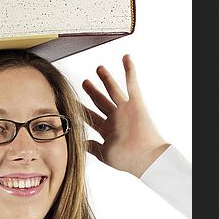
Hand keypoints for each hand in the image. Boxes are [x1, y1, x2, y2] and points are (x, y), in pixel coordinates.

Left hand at [81, 54, 169, 176]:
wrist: (146, 158)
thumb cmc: (127, 160)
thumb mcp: (104, 155)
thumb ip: (92, 147)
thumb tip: (79, 143)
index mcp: (107, 130)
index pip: (91, 118)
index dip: (81, 110)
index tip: (72, 103)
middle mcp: (115, 118)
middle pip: (100, 102)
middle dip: (92, 92)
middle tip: (85, 83)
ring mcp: (125, 110)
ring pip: (112, 90)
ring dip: (106, 79)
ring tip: (99, 68)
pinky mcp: (136, 103)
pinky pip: (132, 84)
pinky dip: (129, 70)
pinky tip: (125, 58)